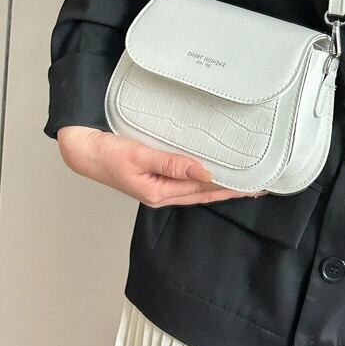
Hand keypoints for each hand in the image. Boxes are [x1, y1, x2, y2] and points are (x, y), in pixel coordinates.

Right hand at [56, 125, 267, 206]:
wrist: (84, 151)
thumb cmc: (108, 153)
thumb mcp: (139, 156)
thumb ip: (171, 164)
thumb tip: (204, 171)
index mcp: (161, 192)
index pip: (204, 191)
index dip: (230, 189)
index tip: (255, 185)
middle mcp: (163, 193)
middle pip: (204, 194)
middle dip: (231, 191)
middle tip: (260, 186)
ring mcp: (160, 186)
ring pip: (197, 188)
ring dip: (220, 185)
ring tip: (243, 180)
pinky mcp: (156, 177)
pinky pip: (187, 180)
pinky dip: (204, 178)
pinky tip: (212, 172)